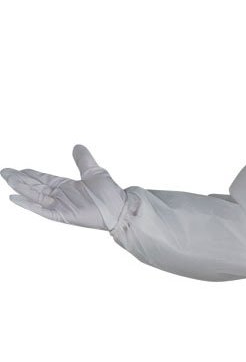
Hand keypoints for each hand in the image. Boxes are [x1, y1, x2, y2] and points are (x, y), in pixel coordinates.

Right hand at [2, 145, 125, 230]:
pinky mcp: (62, 215)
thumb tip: (77, 146)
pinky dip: (28, 204)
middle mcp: (61, 197)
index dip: (31, 175)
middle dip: (20, 180)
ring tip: (7, 178)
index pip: (44, 180)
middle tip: (5, 172)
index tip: (19, 169)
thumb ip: (83, 160)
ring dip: (21, 188)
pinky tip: (15, 197)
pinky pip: (41, 210)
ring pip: (35, 196)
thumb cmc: (110, 194)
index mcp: (67, 188)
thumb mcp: (94, 171)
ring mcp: (60, 206)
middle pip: (35, 187)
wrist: (119, 208)